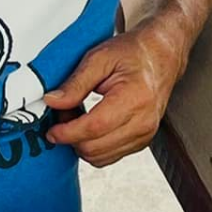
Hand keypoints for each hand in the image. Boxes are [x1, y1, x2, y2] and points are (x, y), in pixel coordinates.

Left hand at [44, 29, 177, 165]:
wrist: (160, 56)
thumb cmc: (134, 53)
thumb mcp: (99, 58)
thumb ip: (75, 83)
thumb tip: (53, 102)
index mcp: (135, 98)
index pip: (94, 127)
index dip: (67, 133)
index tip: (51, 130)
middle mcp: (144, 121)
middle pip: (94, 148)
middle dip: (71, 137)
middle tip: (65, 114)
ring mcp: (145, 134)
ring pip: (99, 157)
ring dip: (81, 143)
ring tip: (79, 118)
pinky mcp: (142, 142)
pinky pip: (109, 156)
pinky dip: (93, 146)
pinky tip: (91, 126)